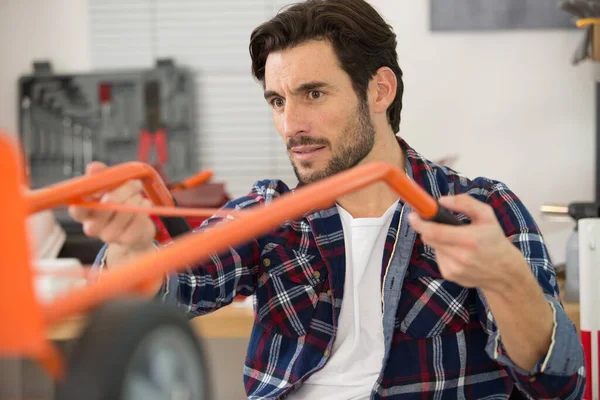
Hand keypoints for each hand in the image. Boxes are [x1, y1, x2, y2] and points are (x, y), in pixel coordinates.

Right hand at [68, 162, 155, 250]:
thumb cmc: (119, 205)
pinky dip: (144, 207)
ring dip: (136, 197)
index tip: (100, 188)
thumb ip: (100, 176)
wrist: (136, 231)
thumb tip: (93, 168)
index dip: (87, 197)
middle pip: (108, 204)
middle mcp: (92, 228)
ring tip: (138, 195)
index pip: (77, 209)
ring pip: (126, 209)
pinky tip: (143, 205)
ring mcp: (109, 236)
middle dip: (125, 189)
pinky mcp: (127, 240)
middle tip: (134, 183)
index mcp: (83, 213)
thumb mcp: (108, 188)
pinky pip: (139, 218)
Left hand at [407, 194, 522, 291]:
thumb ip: (465, 203)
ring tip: (456, 240)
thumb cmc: (494, 240)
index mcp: (469, 239)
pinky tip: (458, 253)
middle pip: (429, 238)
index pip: (435, 231)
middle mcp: (460, 256)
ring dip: (438, 240)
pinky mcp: (450, 275)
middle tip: (434, 222)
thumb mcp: (487, 216)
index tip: (413, 215)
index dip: (419, 223)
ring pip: (433, 247)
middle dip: (427, 228)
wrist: (504, 273)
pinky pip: (438, 257)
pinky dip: (443, 251)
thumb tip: (441, 200)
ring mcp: (453, 268)